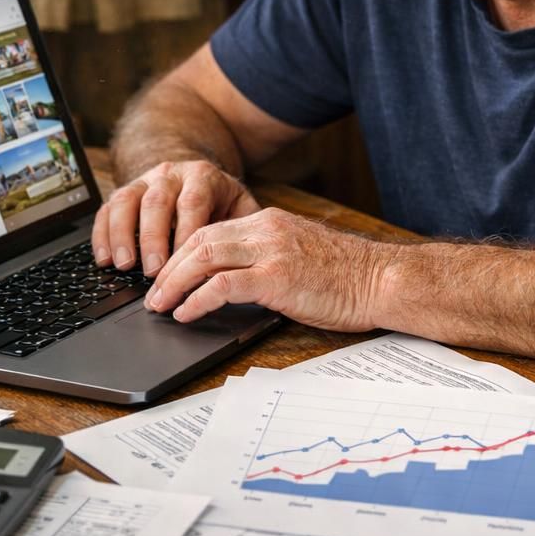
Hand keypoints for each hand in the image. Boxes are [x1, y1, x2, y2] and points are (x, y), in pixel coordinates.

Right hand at [91, 159, 260, 274]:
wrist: (198, 177)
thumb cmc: (222, 203)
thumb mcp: (241, 208)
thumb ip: (243, 228)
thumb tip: (244, 259)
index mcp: (202, 177)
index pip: (193, 202)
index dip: (185, 233)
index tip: (183, 263)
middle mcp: (170, 174)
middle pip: (157, 202)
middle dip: (153, 238)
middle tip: (153, 271)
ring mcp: (144, 181)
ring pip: (126, 201)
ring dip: (122, 235)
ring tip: (124, 265)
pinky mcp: (125, 192)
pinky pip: (107, 209)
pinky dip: (102, 234)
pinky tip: (104, 258)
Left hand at [143, 208, 389, 331]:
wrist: (382, 280)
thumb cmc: (348, 277)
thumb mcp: (300, 256)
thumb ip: (266, 260)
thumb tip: (232, 283)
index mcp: (270, 222)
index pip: (210, 231)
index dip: (181, 254)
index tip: (166, 276)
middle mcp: (266, 230)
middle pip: (198, 240)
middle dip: (168, 268)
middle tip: (152, 294)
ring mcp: (271, 251)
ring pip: (203, 257)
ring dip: (174, 283)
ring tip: (160, 305)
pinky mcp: (277, 277)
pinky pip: (222, 285)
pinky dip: (197, 299)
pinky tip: (186, 313)